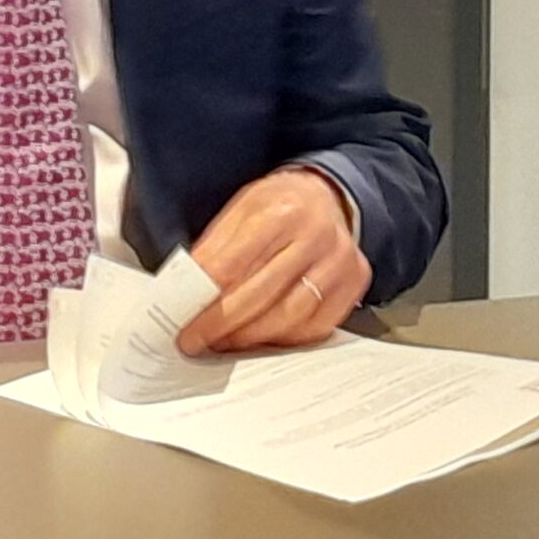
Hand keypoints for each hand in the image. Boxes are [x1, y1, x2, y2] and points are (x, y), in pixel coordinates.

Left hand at [177, 168, 368, 355]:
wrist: (327, 196)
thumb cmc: (279, 205)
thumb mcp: (240, 211)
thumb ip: (213, 251)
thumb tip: (185, 296)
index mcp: (280, 211)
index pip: (233, 267)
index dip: (204, 303)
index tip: (184, 325)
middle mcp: (315, 234)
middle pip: (260, 295)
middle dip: (222, 325)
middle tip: (197, 341)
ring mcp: (339, 260)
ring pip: (290, 316)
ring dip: (252, 337)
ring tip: (227, 341)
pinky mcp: (354, 282)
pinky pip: (317, 325)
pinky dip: (286, 338)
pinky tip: (265, 337)